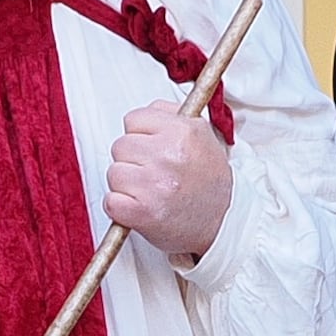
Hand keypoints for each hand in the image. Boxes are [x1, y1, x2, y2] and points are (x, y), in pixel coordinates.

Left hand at [106, 100, 234, 264]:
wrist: (223, 222)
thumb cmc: (208, 181)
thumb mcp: (201, 135)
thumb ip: (169, 114)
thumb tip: (141, 114)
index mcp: (183, 132)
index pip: (133, 119)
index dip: (140, 135)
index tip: (152, 149)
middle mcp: (169, 156)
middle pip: (120, 146)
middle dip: (132, 160)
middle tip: (153, 173)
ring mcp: (155, 185)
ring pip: (114, 173)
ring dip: (126, 184)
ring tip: (150, 191)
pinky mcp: (143, 213)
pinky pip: (111, 201)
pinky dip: (120, 207)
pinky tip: (140, 207)